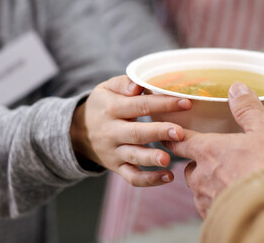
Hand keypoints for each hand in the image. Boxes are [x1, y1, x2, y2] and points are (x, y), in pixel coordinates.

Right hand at [71, 75, 191, 186]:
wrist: (77, 132)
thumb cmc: (101, 105)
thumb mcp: (106, 89)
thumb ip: (123, 83)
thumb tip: (138, 85)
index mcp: (112, 108)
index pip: (139, 105)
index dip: (162, 104)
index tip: (186, 103)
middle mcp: (112, 131)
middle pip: (136, 132)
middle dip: (158, 132)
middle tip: (179, 132)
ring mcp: (114, 151)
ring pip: (133, 156)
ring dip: (151, 158)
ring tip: (168, 159)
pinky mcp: (116, 167)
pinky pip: (131, 177)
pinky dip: (148, 180)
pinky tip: (168, 177)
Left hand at [165, 82, 263, 216]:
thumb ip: (248, 109)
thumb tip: (237, 89)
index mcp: (208, 150)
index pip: (181, 141)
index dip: (176, 137)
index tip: (172, 134)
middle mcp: (202, 177)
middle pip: (190, 169)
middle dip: (199, 165)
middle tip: (215, 162)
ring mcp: (207, 201)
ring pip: (200, 191)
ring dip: (210, 186)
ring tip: (230, 182)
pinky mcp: (218, 221)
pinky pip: (212, 210)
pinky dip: (220, 205)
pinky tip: (236, 202)